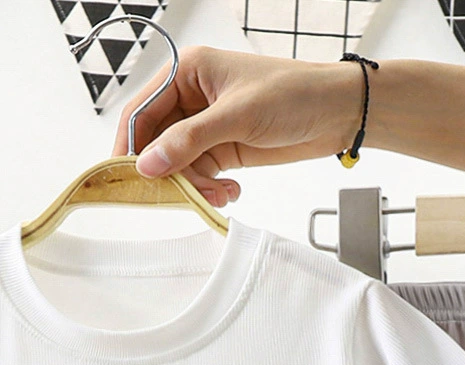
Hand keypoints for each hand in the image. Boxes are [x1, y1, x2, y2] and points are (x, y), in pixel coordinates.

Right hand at [114, 47, 363, 205]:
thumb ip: (189, 142)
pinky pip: (201, 175)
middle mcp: (192, 98)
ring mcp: (208, 126)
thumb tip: (147, 165)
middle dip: (170, 172)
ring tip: (219, 193)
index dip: (131, 145)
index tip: (128, 177)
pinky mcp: (224, 149)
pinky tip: (231, 192)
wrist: (336, 113)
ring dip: (195, 186)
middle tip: (181, 194)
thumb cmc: (293, 94)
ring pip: (180, 165)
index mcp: (188, 72)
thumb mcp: (237, 116)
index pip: (142, 110)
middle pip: (158, 143)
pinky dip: (211, 189)